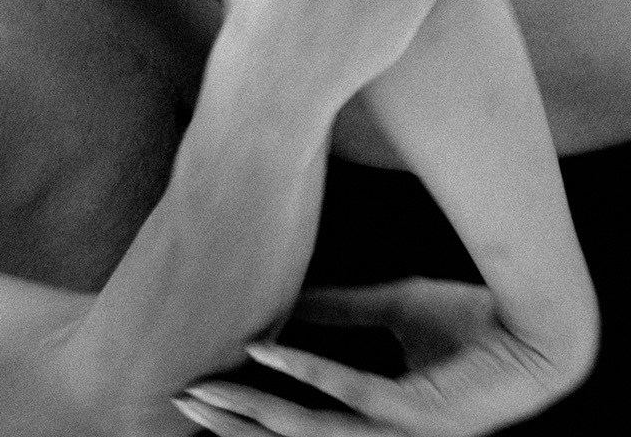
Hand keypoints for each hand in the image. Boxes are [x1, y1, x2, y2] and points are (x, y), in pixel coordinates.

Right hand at [176, 278, 589, 435]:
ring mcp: (403, 431)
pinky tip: (263, 348)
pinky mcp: (420, 412)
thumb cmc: (473, 320)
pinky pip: (350, 391)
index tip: (204, 396)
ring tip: (207, 388)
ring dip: (252, 410)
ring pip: (310, 430)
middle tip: (180, 400)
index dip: (248, 416)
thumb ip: (343, 311)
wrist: (538, 321)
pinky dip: (302, 368)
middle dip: (232, 424)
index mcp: (379, 422)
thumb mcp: (393, 310)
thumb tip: (288, 296)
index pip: (299, 427)